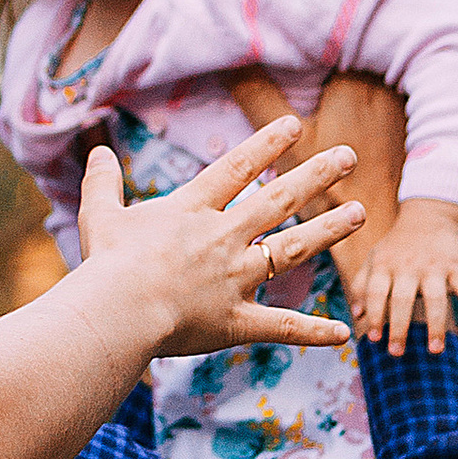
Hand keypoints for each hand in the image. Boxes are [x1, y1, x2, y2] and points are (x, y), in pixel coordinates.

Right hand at [72, 126, 366, 357]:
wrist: (118, 310)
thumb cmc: (105, 264)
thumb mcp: (100, 215)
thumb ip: (102, 183)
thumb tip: (98, 151)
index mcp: (192, 211)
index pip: (237, 169)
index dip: (267, 145)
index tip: (294, 125)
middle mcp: (223, 238)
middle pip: (278, 200)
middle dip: (316, 174)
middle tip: (348, 155)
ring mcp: (234, 279)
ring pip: (291, 250)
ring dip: (327, 231)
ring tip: (359, 213)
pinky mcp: (236, 321)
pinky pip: (282, 327)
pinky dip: (313, 331)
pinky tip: (344, 333)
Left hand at [345, 195, 457, 355]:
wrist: (430, 215)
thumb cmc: (397, 245)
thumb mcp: (375, 258)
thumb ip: (362, 284)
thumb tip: (356, 315)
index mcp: (384, 265)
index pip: (375, 292)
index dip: (374, 314)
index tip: (374, 339)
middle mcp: (408, 267)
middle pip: (402, 299)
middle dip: (399, 327)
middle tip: (396, 352)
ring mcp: (435, 267)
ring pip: (436, 298)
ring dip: (436, 325)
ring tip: (435, 350)